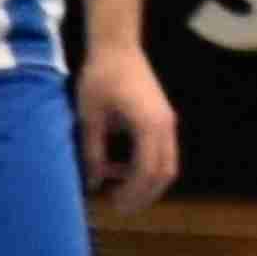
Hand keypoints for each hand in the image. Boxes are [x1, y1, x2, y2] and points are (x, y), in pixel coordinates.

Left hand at [77, 47, 180, 213]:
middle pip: (164, 172)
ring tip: (116, 192)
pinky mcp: (162, 119)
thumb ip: (93, 152)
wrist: (118, 48)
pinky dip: (144, 166)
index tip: (114, 206)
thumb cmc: (100, 78)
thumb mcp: (89, 118)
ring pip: (166, 164)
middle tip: (118, 208)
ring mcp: (167, 122)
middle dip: (143, 194)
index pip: (148, 171)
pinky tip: (118, 169)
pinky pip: (160, 152)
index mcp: (150, 125)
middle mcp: (165, 125)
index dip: (133, 193)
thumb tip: (94, 183)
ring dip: (144, 182)